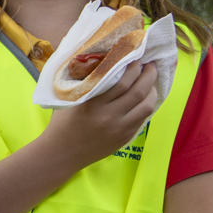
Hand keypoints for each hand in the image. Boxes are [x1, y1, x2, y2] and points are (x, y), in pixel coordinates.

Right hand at [41, 58, 157, 172]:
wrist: (61, 154)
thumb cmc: (62, 124)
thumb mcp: (71, 101)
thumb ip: (90, 85)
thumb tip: (109, 66)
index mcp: (93, 105)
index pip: (122, 82)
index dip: (133, 68)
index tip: (136, 58)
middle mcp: (109, 117)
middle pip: (138, 91)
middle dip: (148, 74)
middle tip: (150, 65)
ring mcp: (119, 129)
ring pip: (146, 106)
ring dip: (152, 90)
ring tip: (150, 81)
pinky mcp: (124, 138)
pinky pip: (142, 119)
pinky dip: (146, 105)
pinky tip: (145, 98)